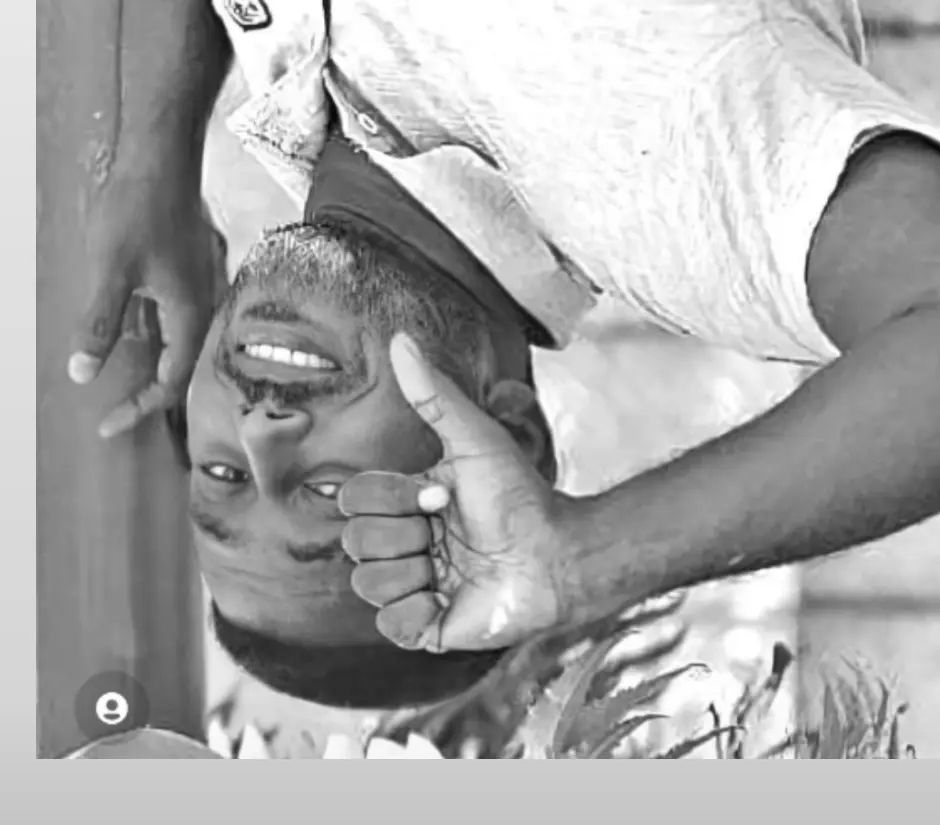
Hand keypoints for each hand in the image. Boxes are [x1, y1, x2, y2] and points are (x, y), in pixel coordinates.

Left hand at [70, 169, 227, 437]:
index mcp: (192, 310)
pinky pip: (176, 314)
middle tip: (114, 413)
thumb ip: (101, 325)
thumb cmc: (138, 210)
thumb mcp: (111, 272)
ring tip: (120, 382)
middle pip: (183, 364)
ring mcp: (200, 282)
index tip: (108, 424)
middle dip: (149, 393)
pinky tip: (132, 332)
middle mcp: (205, 301)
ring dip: (151, 363)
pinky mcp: (189, 266)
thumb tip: (83, 374)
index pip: (173, 380)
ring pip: (180, 339)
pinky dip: (154, 334)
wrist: (162, 157)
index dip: (141, 407)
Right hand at [339, 334, 573, 652]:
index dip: (392, 498)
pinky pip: (390, 627)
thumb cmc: (521, 494)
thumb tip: (401, 339)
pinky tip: (445, 599)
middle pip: (356, 541)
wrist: (557, 554)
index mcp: (411, 500)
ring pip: (367, 584)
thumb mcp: (475, 439)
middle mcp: (409, 541)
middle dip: (401, 535)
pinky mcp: (430, 627)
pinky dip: (414, 613)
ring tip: (448, 567)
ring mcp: (417, 585)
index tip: (440, 495)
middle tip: (443, 532)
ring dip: (410, 573)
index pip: (356, 498)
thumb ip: (434, 395)